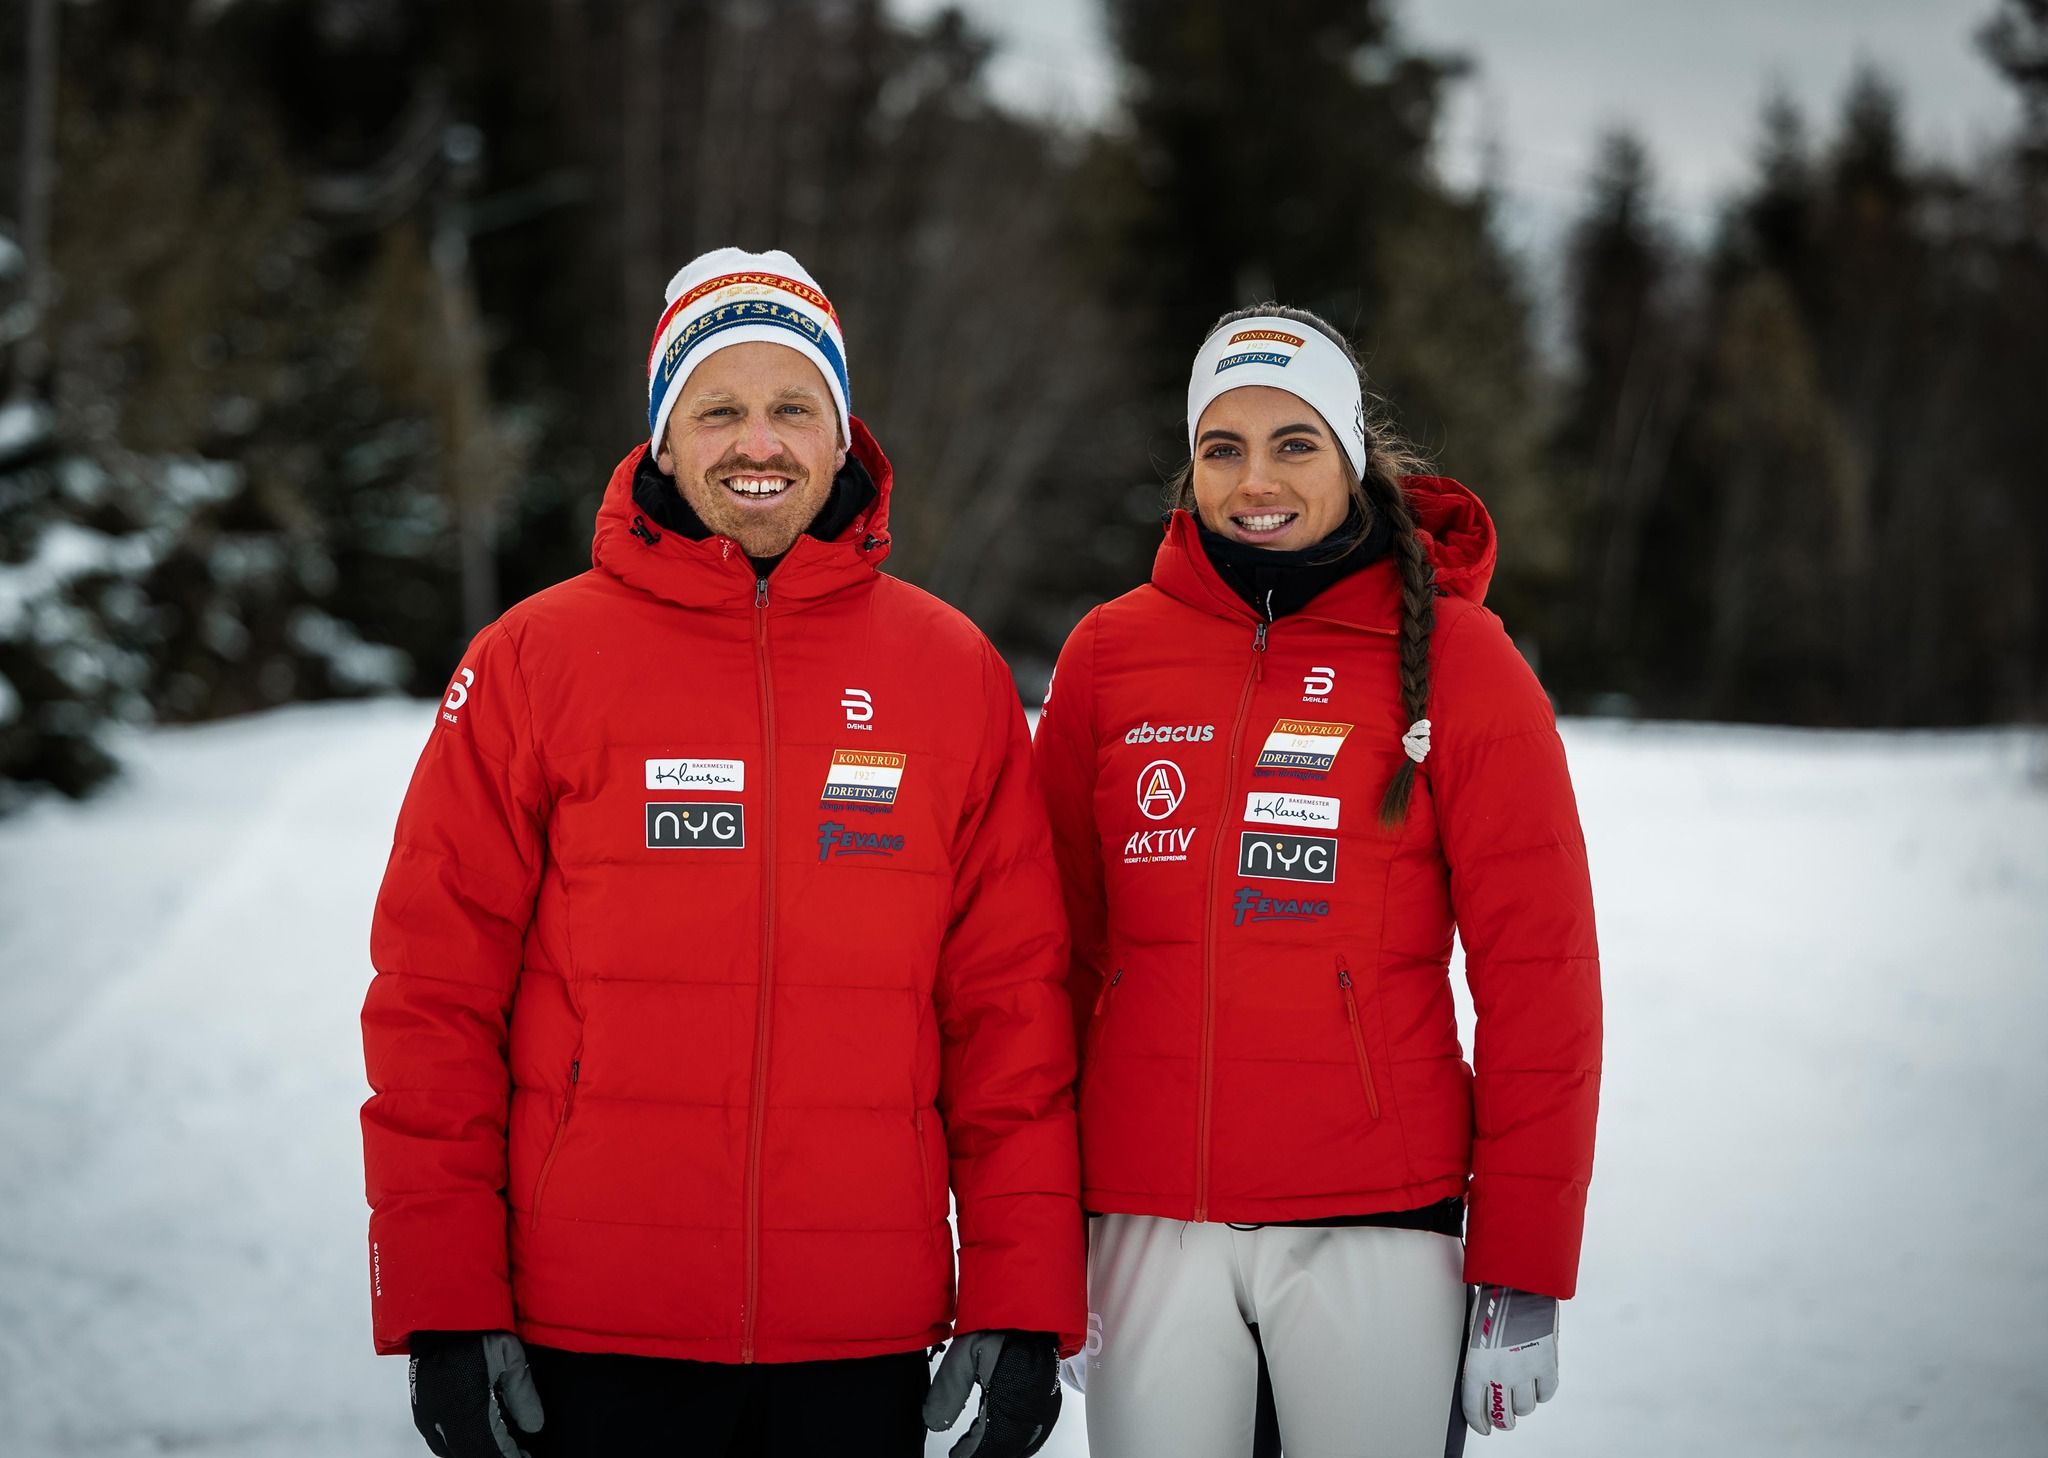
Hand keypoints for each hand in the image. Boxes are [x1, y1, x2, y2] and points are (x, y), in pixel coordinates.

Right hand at [408, 1330, 544, 1457]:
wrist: (438, 1314)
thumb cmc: (474, 1329)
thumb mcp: (509, 1355)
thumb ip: (522, 1393)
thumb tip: (534, 1425)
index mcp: (464, 1409)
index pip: (490, 1450)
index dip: (510, 1456)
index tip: (526, 1457)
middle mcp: (441, 1420)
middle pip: (471, 1454)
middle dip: (496, 1455)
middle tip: (519, 1453)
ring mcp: (428, 1418)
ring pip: (454, 1450)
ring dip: (479, 1450)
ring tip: (505, 1447)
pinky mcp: (423, 1412)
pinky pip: (442, 1442)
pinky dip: (463, 1445)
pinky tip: (481, 1438)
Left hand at [922, 1329, 1061, 1457]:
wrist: (1033, 1313)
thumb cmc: (1001, 1328)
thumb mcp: (965, 1354)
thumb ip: (948, 1389)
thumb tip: (934, 1422)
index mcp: (1007, 1401)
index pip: (985, 1443)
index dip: (968, 1453)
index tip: (955, 1454)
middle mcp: (1029, 1409)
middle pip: (1006, 1447)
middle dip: (985, 1453)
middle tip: (966, 1454)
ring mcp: (1043, 1406)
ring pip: (1024, 1444)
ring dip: (1003, 1449)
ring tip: (982, 1450)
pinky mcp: (1050, 1401)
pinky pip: (1037, 1433)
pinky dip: (1020, 1442)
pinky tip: (1009, 1441)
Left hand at [1461, 1286, 1558, 1434]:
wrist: (1516, 1284)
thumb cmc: (1489, 1305)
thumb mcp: (1472, 1336)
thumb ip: (1479, 1364)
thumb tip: (1483, 1384)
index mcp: (1475, 1368)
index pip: (1475, 1410)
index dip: (1480, 1423)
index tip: (1484, 1427)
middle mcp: (1499, 1375)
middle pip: (1502, 1416)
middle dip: (1502, 1421)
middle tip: (1504, 1420)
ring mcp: (1525, 1372)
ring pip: (1525, 1408)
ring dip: (1522, 1405)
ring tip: (1520, 1396)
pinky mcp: (1547, 1365)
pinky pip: (1546, 1393)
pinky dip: (1541, 1392)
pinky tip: (1536, 1384)